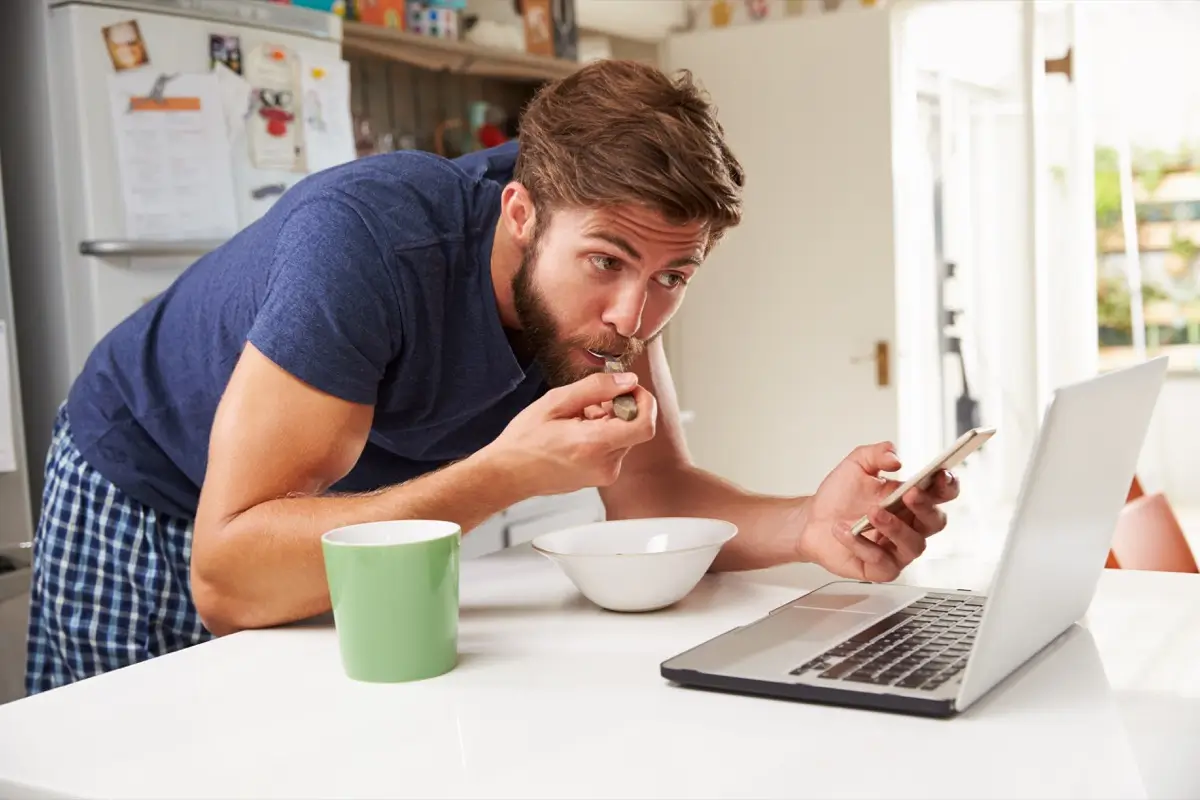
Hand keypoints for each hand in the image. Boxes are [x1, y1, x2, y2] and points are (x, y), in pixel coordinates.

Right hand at [481, 370, 657, 496]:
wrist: (508, 474)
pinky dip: (602, 434)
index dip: (644, 401)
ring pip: (624, 436)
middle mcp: (605, 464)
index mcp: (595, 444)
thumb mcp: (556, 401)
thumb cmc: (525, 439)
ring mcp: (604, 474)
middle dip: (618, 408)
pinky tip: (576, 432)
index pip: (645, 424)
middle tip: (588, 403)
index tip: (628, 389)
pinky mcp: (601, 477)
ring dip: (608, 421)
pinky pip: (614, 448)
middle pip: (634, 427)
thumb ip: (597, 388)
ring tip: (576, 419)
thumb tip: (628, 380)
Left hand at [795, 442, 958, 581]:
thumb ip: (877, 453)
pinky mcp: (881, 569)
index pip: (943, 494)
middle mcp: (911, 526)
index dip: (948, 485)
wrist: (813, 519)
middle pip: (936, 521)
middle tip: (909, 494)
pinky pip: (881, 562)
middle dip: (926, 507)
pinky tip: (846, 530)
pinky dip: (862, 545)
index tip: (940, 474)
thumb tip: (895, 458)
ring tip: (873, 512)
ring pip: (913, 545)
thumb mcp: (857, 465)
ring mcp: (898, 550)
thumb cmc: (841, 495)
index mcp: (913, 500)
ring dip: (895, 528)